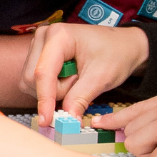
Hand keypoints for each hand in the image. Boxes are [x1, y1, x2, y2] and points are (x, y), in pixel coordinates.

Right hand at [18, 23, 149, 124]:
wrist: (124, 46)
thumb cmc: (116, 54)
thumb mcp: (101, 78)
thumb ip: (80, 98)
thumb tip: (67, 120)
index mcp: (58, 36)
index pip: (42, 72)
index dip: (44, 99)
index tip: (46, 120)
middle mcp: (44, 37)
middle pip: (33, 78)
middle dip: (55, 91)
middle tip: (80, 83)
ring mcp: (40, 45)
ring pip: (32, 82)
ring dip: (54, 90)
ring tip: (77, 79)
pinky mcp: (40, 55)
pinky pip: (36, 81)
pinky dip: (52, 88)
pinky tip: (69, 79)